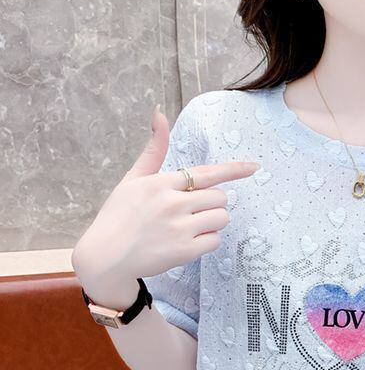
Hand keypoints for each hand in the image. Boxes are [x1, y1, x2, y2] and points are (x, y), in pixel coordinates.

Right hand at [72, 105, 259, 291]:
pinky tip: (186, 242)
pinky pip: (215, 241)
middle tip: (191, 212)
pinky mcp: (184, 251)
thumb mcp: (133, 179)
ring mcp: (179, 228)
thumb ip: (153, 151)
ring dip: (212, 222)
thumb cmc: (119, 215)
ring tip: (188, 227)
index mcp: (161, 183)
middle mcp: (172, 203)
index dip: (234, 170)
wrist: (105, 256)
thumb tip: (159, 113)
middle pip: (220, 197)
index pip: (207, 173)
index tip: (255, 167)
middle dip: (212, 204)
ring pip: (221, 218)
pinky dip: (206, 242)